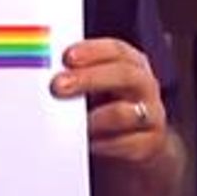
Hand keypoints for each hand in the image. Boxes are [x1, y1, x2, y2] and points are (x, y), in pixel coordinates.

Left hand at [49, 37, 166, 163]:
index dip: (92, 51)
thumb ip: (78, 74)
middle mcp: (144, 86)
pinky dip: (105, 145)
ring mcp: (152, 115)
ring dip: (95, 118)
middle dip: (88, 79)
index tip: (66, 57)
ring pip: (125, 113)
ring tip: (72, 124)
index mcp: (131, 64)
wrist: (132, 145)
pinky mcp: (151, 144)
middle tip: (58, 86)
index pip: (117, 50)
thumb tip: (45, 70)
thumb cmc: (106, 106)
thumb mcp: (95, 85)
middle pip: (124, 75)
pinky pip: (127, 144)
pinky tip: (89, 144)